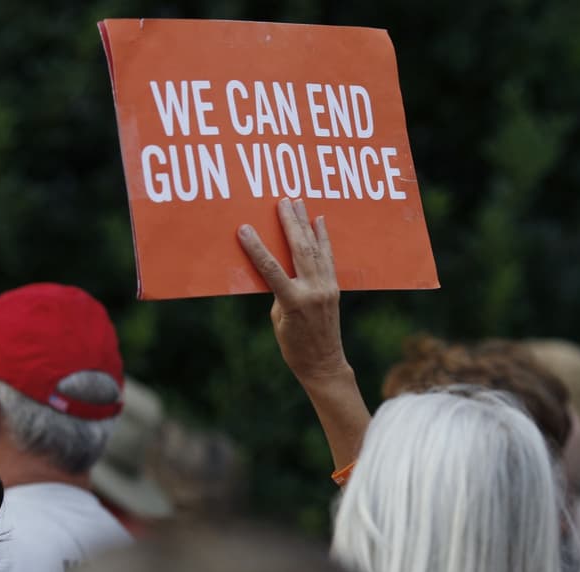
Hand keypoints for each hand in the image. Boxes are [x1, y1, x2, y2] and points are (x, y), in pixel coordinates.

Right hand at [237, 198, 349, 385]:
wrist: (324, 362)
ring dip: (306, 224)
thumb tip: (280, 269)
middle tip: (282, 201)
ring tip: (299, 203)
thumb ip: (279, 291)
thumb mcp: (278, 319)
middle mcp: (313, 291)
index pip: (271, 269)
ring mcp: (327, 288)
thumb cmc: (294, 346)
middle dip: (290, 223)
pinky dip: (323, 238)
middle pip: (299, 250)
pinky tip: (320, 221)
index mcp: (294, 301)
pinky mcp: (334, 287)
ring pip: (315, 249)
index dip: (256, 248)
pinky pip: (328, 257)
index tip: (245, 228)